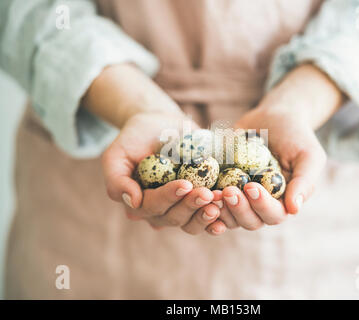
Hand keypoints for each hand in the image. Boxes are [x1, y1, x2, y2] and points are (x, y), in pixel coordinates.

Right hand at [102, 112, 224, 234]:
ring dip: (207, 215)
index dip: (169, 198)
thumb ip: (117, 180)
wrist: (158, 124)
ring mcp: (181, 207)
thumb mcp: (116, 155)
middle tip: (208, 194)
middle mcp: (160, 211)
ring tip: (220, 201)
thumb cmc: (134, 139)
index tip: (185, 184)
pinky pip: (208, 216)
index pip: (153, 206)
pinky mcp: (199, 201)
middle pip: (175, 218)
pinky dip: (220, 216)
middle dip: (192, 206)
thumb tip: (133, 203)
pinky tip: (228, 210)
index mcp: (140, 204)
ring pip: (192, 222)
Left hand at [209, 64, 342, 230]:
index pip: (273, 214)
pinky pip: (211, 201)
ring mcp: (240, 198)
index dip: (261, 205)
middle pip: (249, 221)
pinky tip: (196, 189)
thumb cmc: (296, 136)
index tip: (251, 186)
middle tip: (228, 191)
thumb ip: (304, 182)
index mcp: (283, 202)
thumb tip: (294, 210)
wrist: (274, 117)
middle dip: (238, 208)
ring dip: (219, 208)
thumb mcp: (308, 155)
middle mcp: (261, 206)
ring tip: (210, 192)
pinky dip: (204, 199)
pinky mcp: (223, 186)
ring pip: (228, 216)